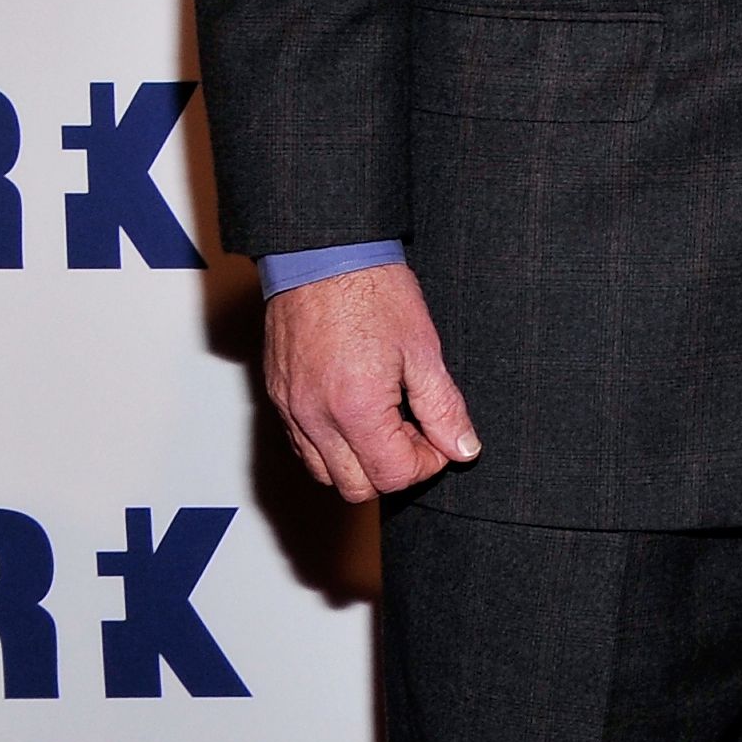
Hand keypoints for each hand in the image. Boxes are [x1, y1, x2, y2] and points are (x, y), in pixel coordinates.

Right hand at [263, 263, 479, 503]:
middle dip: (393, 469)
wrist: (322, 254)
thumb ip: (443, 407)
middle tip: (416, 432)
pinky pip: (302, 447)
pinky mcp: (277, 398)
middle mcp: (314, 418)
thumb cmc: (373, 292)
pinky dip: (332, 446)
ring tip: (388, 420)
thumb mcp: (423, 349)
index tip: (439, 438)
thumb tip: (463, 448)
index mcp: (355, 408)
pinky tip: (358, 412)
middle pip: (355, 487)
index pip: (391, 476)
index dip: (425, 464)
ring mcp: (290, 410)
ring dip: (360, 462)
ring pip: (324, 474)